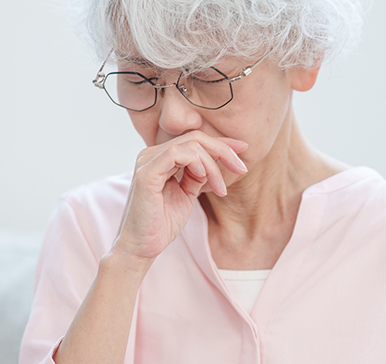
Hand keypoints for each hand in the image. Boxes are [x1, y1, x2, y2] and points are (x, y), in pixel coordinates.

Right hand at [111, 132, 247, 263]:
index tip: (244, 148)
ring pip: (190, 145)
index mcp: (159, 157)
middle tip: (242, 168)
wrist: (141, 247)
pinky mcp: (146, 173)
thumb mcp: (186, 194)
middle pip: (195, 138)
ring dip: (213, 165)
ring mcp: (146, 161)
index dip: (221, 142)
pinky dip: (197, 163)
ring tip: (220, 189)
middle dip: (224, 150)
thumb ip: (196, 175)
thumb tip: (215, 160)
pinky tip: (204, 179)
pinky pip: (176, 154)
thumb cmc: (161, 224)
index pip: (193, 140)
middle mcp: (150, 154)